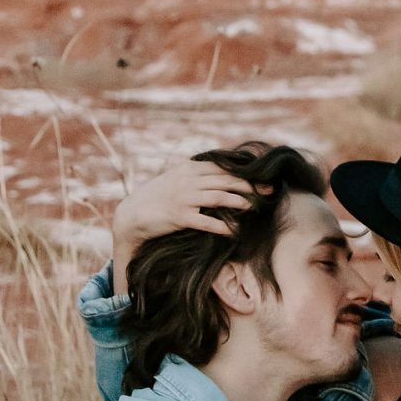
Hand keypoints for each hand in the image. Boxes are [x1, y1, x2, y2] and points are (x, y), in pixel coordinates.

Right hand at [111, 159, 255, 289]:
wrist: (132, 214)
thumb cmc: (156, 197)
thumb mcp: (175, 178)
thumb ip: (195, 174)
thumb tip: (218, 173)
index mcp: (189, 169)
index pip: (223, 168)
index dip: (244, 173)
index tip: (262, 178)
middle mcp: (188, 180)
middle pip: (226, 180)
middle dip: (249, 185)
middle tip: (267, 192)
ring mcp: (184, 198)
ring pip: (220, 197)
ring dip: (240, 202)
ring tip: (254, 207)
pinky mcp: (180, 217)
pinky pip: (207, 221)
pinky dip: (223, 226)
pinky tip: (235, 231)